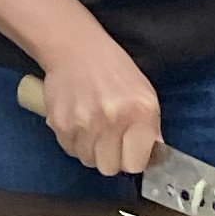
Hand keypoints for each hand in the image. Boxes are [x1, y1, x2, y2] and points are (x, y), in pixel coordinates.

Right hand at [32, 29, 163, 178]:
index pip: (136, 164)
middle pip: (110, 168)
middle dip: (111, 158)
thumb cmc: (112, 69)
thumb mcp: (144, 92)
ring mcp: (84, 123)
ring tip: (93, 127)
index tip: (130, 153)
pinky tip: (79, 121)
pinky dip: (74, 141)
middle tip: (110, 141)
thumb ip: (151, 127)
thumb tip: (154, 158)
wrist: (75, 48)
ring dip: (91, 150)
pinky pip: (70, 149)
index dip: (132, 160)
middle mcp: (113, 119)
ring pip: (88, 161)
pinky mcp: (60, 123)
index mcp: (140, 112)